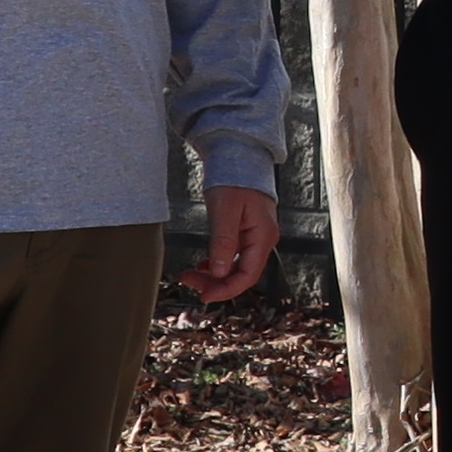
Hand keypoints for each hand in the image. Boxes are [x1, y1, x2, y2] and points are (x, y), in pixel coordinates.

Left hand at [186, 183, 278, 303]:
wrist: (239, 155)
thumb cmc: (234, 178)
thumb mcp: (225, 210)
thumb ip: (223, 242)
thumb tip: (219, 272)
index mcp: (262, 237)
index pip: (247, 275)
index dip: (226, 290)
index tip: (203, 295)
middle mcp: (263, 240)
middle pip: (241, 275)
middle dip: (215, 283)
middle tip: (188, 281)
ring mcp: (255, 236)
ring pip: (236, 267)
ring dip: (214, 275)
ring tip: (190, 274)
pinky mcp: (246, 232)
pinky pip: (233, 256)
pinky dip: (218, 263)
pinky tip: (203, 264)